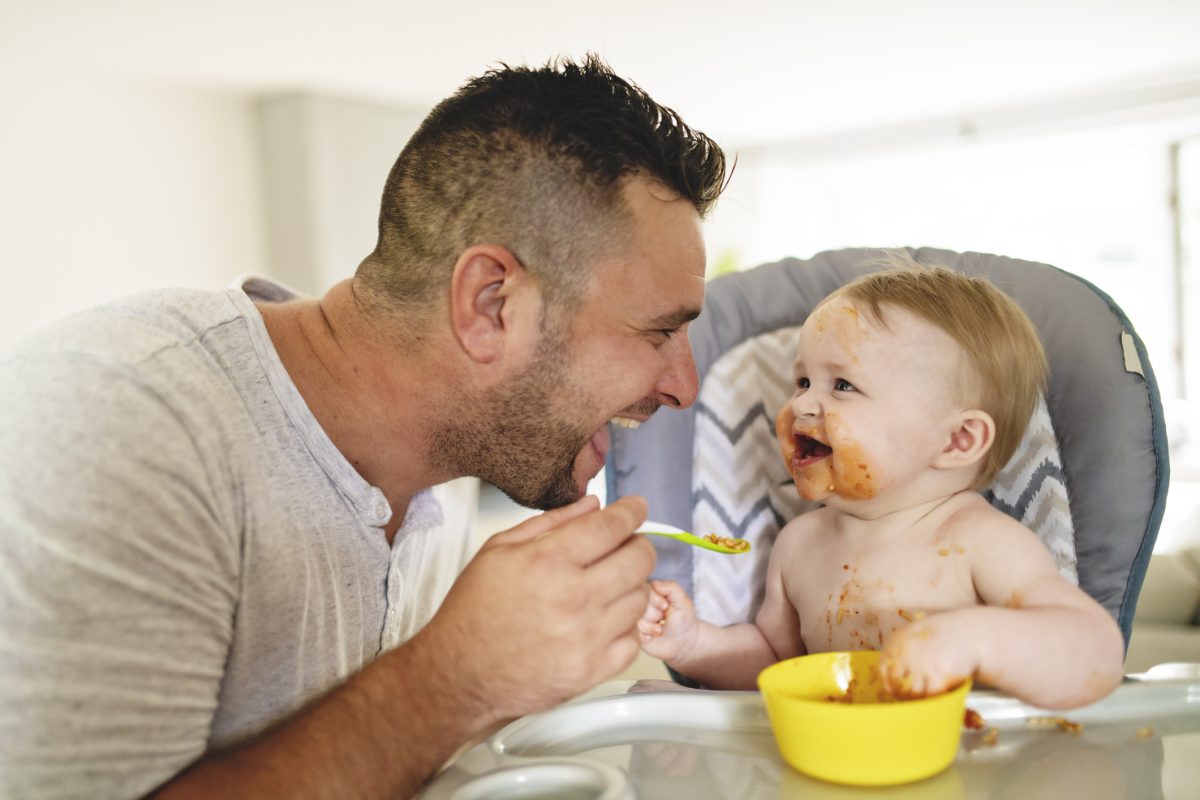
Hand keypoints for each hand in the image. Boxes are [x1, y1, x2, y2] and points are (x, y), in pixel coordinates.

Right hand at [413, 494, 655, 725]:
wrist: (459, 675)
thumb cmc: (474, 612)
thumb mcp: (499, 550)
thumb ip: (551, 522)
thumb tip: (593, 505)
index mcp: (547, 562)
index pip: (612, 526)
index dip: (631, 511)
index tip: (636, 507)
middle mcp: (572, 598)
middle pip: (639, 559)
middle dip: (638, 545)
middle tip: (627, 546)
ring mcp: (586, 638)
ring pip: (641, 598)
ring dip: (631, 585)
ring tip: (608, 585)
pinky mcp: (592, 671)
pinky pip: (634, 640)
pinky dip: (625, 627)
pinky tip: (604, 620)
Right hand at [637, 579, 698, 663]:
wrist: (682, 640)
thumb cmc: (682, 618)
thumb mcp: (683, 600)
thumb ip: (672, 587)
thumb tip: (655, 583)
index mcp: (649, 591)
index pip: (644, 590)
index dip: (656, 600)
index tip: (666, 606)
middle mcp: (639, 603)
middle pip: (640, 605)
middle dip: (656, 614)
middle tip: (663, 618)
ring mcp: (635, 618)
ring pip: (638, 620)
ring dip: (653, 627)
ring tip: (660, 629)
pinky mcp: (633, 632)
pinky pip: (636, 633)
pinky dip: (647, 636)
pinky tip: (653, 636)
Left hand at [879, 613, 977, 698]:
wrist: (967, 632)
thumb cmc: (939, 636)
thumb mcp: (914, 635)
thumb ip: (899, 653)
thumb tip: (888, 683)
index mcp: (897, 642)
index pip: (884, 669)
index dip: (888, 684)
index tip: (893, 691)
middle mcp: (907, 652)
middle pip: (897, 684)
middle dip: (902, 694)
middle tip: (910, 698)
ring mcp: (923, 664)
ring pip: (913, 693)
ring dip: (918, 698)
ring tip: (925, 695)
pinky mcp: (941, 674)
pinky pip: (932, 694)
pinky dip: (933, 697)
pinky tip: (937, 693)